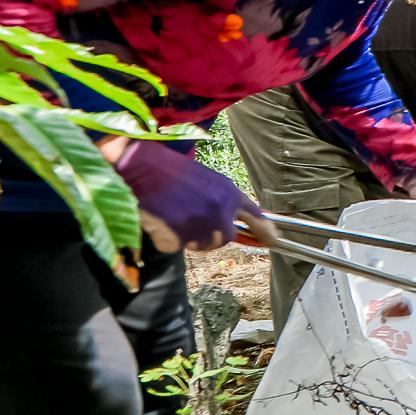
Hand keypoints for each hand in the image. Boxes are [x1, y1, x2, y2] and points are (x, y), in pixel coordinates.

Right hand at [108, 138, 259, 254]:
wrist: (141, 167)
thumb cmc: (170, 171)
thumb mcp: (206, 180)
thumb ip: (221, 201)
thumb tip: (229, 222)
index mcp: (229, 193)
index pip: (256, 216)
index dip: (265, 231)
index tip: (274, 241)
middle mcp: (220, 212)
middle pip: (224, 238)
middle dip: (209, 235)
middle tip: (188, 218)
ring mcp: (200, 227)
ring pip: (200, 245)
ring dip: (187, 237)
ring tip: (172, 214)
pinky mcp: (179, 238)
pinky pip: (175, 246)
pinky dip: (166, 238)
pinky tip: (160, 219)